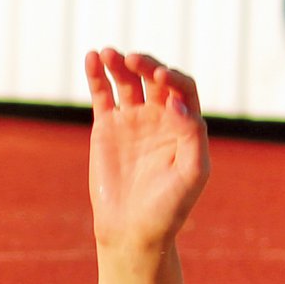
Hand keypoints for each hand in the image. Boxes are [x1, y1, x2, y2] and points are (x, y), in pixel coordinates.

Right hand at [84, 48, 209, 253]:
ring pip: (127, 80)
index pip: (182, 87)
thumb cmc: (169, 207)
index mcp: (184, 124)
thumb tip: (176, 103)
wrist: (133, 230)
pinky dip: (97, 75)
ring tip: (107, 53)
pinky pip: (103, 94)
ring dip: (119, 63)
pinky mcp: (106, 126)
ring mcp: (132, 119)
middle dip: (144, 64)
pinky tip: (91, 58)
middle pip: (154, 77)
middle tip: (132, 60)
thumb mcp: (193, 173)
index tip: (159, 78)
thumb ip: (192, 135)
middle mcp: (160, 116)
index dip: (172, 78)